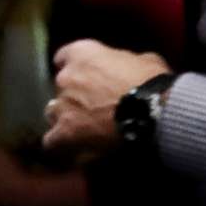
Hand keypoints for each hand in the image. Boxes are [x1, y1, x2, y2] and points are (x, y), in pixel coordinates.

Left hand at [43, 38, 170, 157]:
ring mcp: (62, 105)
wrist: (152, 111)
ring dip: (66, 120)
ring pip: (53, 113)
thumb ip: (128, 62)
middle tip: (95, 107)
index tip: (86, 76)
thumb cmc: (153, 84)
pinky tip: (74, 151)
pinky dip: (62, 146)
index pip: (65, 56)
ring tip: (85, 130)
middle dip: (74, 96)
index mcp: (83, 53)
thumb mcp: (146, 61)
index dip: (76, 68)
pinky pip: (53, 141)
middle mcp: (66, 77)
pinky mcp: (65, 133)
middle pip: (61, 87)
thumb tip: (133, 68)